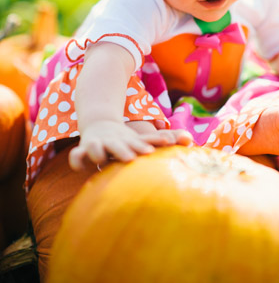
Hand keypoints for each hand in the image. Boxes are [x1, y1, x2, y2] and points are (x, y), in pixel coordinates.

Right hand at [68, 120, 191, 170]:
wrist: (99, 124)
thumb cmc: (126, 138)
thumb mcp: (143, 138)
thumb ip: (161, 141)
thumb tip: (190, 139)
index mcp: (130, 142)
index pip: (143, 142)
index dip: (153, 142)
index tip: (166, 142)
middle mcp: (114, 142)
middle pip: (119, 147)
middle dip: (125, 151)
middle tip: (132, 158)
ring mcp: (98, 145)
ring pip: (95, 148)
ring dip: (98, 152)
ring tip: (100, 159)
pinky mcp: (83, 150)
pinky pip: (76, 156)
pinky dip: (76, 160)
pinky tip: (80, 167)